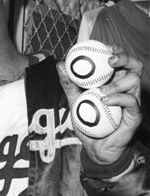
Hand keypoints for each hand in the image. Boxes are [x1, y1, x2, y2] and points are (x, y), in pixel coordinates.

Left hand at [57, 45, 142, 164]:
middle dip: (124, 57)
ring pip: (134, 80)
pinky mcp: (134, 115)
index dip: (116, 49)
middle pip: (134, 65)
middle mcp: (125, 88)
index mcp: (114, 81)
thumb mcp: (75, 102)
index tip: (104, 47)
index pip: (120, 60)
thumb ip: (69, 84)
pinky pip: (131, 101)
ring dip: (118, 81)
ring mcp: (132, 101)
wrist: (95, 149)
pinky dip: (118, 98)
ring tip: (101, 90)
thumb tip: (60, 64)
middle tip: (110, 60)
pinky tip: (105, 100)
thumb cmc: (88, 124)